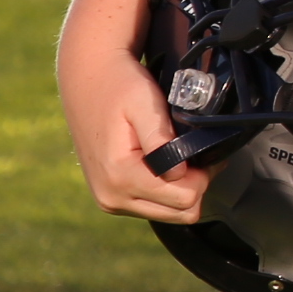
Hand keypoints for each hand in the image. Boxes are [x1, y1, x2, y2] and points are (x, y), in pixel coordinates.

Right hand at [62, 38, 207, 222]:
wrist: (87, 78)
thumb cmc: (119, 85)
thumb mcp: (143, 103)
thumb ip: (161, 139)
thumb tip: (180, 173)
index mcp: (120, 177)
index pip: (185, 199)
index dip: (203, 176)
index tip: (205, 150)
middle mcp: (111, 197)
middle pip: (180, 213)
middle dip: (196, 184)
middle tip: (198, 152)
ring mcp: (110, 201)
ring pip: (169, 214)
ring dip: (182, 188)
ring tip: (182, 155)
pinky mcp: (111, 198)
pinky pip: (153, 206)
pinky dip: (166, 189)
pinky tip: (166, 163)